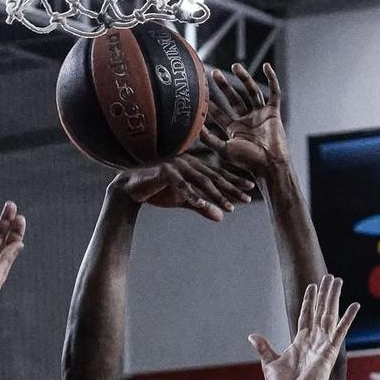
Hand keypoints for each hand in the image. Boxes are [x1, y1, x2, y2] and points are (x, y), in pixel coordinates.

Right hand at [118, 145, 254, 221]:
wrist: (131, 188)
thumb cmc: (157, 191)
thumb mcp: (183, 200)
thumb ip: (202, 207)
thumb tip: (221, 218)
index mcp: (193, 165)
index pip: (217, 174)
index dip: (234, 181)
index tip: (249, 189)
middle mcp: (187, 162)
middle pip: (214, 177)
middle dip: (232, 189)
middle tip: (247, 199)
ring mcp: (176, 166)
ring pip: (201, 182)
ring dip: (216, 196)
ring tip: (229, 208)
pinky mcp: (165, 172)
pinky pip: (181, 187)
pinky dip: (192, 196)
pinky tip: (203, 206)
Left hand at [210, 63, 287, 175]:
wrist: (270, 164)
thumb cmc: (248, 161)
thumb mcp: (224, 149)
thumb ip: (209, 139)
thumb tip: (194, 128)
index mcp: (234, 129)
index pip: (220, 113)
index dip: (211, 104)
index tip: (200, 93)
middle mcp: (247, 120)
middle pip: (234, 98)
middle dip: (224, 86)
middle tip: (213, 74)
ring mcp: (260, 115)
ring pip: (251, 92)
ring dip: (244, 78)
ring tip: (235, 66)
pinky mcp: (273, 112)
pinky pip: (274, 93)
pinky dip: (272, 79)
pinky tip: (267, 67)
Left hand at [249, 275, 356, 379]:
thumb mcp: (269, 363)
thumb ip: (264, 347)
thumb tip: (252, 336)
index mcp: (301, 343)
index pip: (306, 316)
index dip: (309, 300)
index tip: (313, 285)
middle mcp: (314, 341)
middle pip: (320, 311)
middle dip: (325, 294)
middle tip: (330, 277)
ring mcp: (323, 345)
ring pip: (330, 315)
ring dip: (334, 297)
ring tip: (338, 280)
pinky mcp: (330, 352)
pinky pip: (340, 331)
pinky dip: (348, 318)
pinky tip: (355, 305)